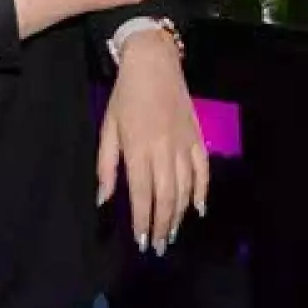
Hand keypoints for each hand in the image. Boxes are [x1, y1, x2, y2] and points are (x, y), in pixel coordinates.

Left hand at [97, 32, 209, 255]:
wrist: (154, 62)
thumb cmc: (124, 95)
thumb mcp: (107, 128)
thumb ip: (106, 166)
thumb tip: (105, 199)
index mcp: (138, 148)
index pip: (143, 194)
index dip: (143, 220)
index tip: (141, 241)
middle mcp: (164, 149)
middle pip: (167, 196)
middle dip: (163, 225)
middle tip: (159, 246)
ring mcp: (184, 143)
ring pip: (185, 187)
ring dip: (180, 214)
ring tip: (173, 233)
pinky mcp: (197, 136)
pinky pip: (203, 169)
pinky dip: (202, 190)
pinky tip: (198, 208)